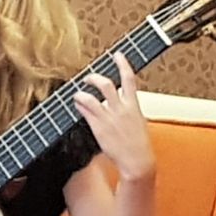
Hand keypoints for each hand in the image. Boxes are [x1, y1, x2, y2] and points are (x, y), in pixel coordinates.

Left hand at [72, 52, 154, 181]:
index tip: (117, 55)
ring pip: (91, 97)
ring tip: (78, 93)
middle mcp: (121, 108)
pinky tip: (77, 104)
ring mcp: (109, 117)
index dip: (123, 65)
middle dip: (94, 77)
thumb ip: (129, 109)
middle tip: (88, 78)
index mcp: (134, 105)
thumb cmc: (138, 143)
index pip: (129, 79)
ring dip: (81, 92)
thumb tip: (121, 102)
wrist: (137, 160)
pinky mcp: (99, 127)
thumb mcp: (138, 121)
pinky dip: (79, 104)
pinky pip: (85, 110)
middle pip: (106, 84)